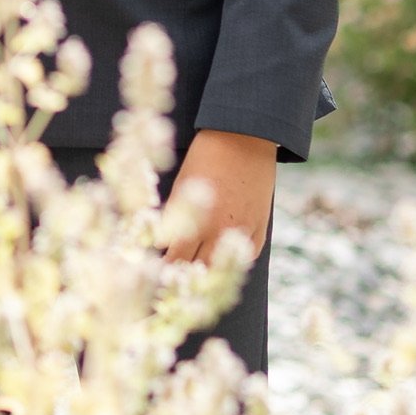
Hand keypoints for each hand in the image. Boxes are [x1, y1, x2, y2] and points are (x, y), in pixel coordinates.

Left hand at [163, 129, 276, 265]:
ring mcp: (243, 231)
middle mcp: (221, 232)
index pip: (176, 259)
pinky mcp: (260, 225)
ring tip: (195, 274)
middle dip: (184, 274)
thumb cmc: (205, 155)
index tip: (155, 272)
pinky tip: (222, 259)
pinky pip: (248, 256)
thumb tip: (164, 240)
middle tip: (173, 278)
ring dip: (208, 270)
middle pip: (200, 268)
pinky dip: (234, 260)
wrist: (244, 135)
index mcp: (197, 222)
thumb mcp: (182, 185)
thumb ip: (175, 216)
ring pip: (226, 266)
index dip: (165, 268)